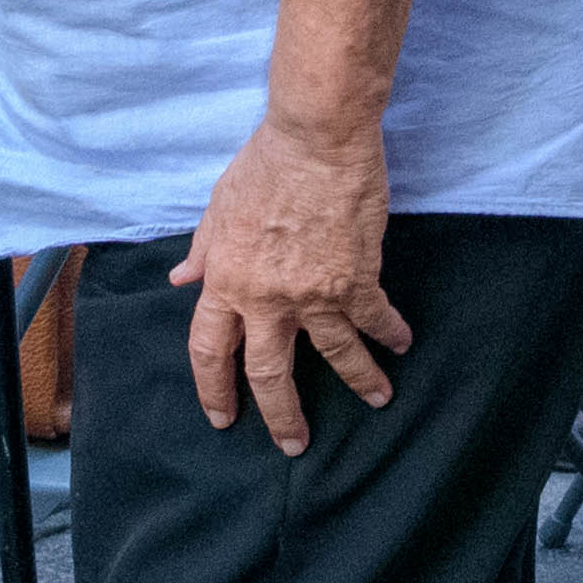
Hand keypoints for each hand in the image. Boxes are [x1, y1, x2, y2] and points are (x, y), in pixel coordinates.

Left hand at [173, 113, 404, 451]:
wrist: (317, 139)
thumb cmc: (265, 164)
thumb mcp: (218, 207)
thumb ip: (204, 250)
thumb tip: (182, 279)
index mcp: (226, 282)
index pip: (210, 351)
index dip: (214, 389)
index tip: (224, 416)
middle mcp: (266, 298)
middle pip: (269, 373)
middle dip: (282, 415)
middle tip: (294, 443)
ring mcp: (314, 293)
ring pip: (334, 355)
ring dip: (358, 381)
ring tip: (378, 399)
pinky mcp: (356, 277)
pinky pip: (373, 318)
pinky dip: (389, 333)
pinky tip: (401, 343)